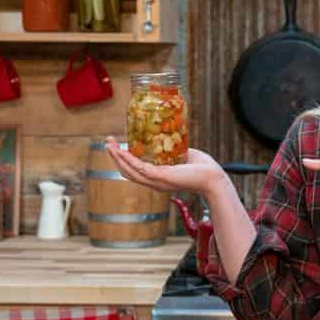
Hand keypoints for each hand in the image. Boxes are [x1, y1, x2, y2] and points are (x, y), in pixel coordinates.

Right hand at [104, 136, 225, 195]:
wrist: (213, 176)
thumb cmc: (202, 168)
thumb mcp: (182, 154)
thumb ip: (172, 149)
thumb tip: (167, 136)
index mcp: (158, 179)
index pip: (135, 172)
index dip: (123, 161)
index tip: (116, 147)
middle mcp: (154, 182)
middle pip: (127, 172)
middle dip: (115, 158)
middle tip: (107, 143)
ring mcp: (156, 181)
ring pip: (129, 171)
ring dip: (116, 157)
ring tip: (108, 144)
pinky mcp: (159, 177)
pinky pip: (138, 168)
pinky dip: (127, 159)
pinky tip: (120, 150)